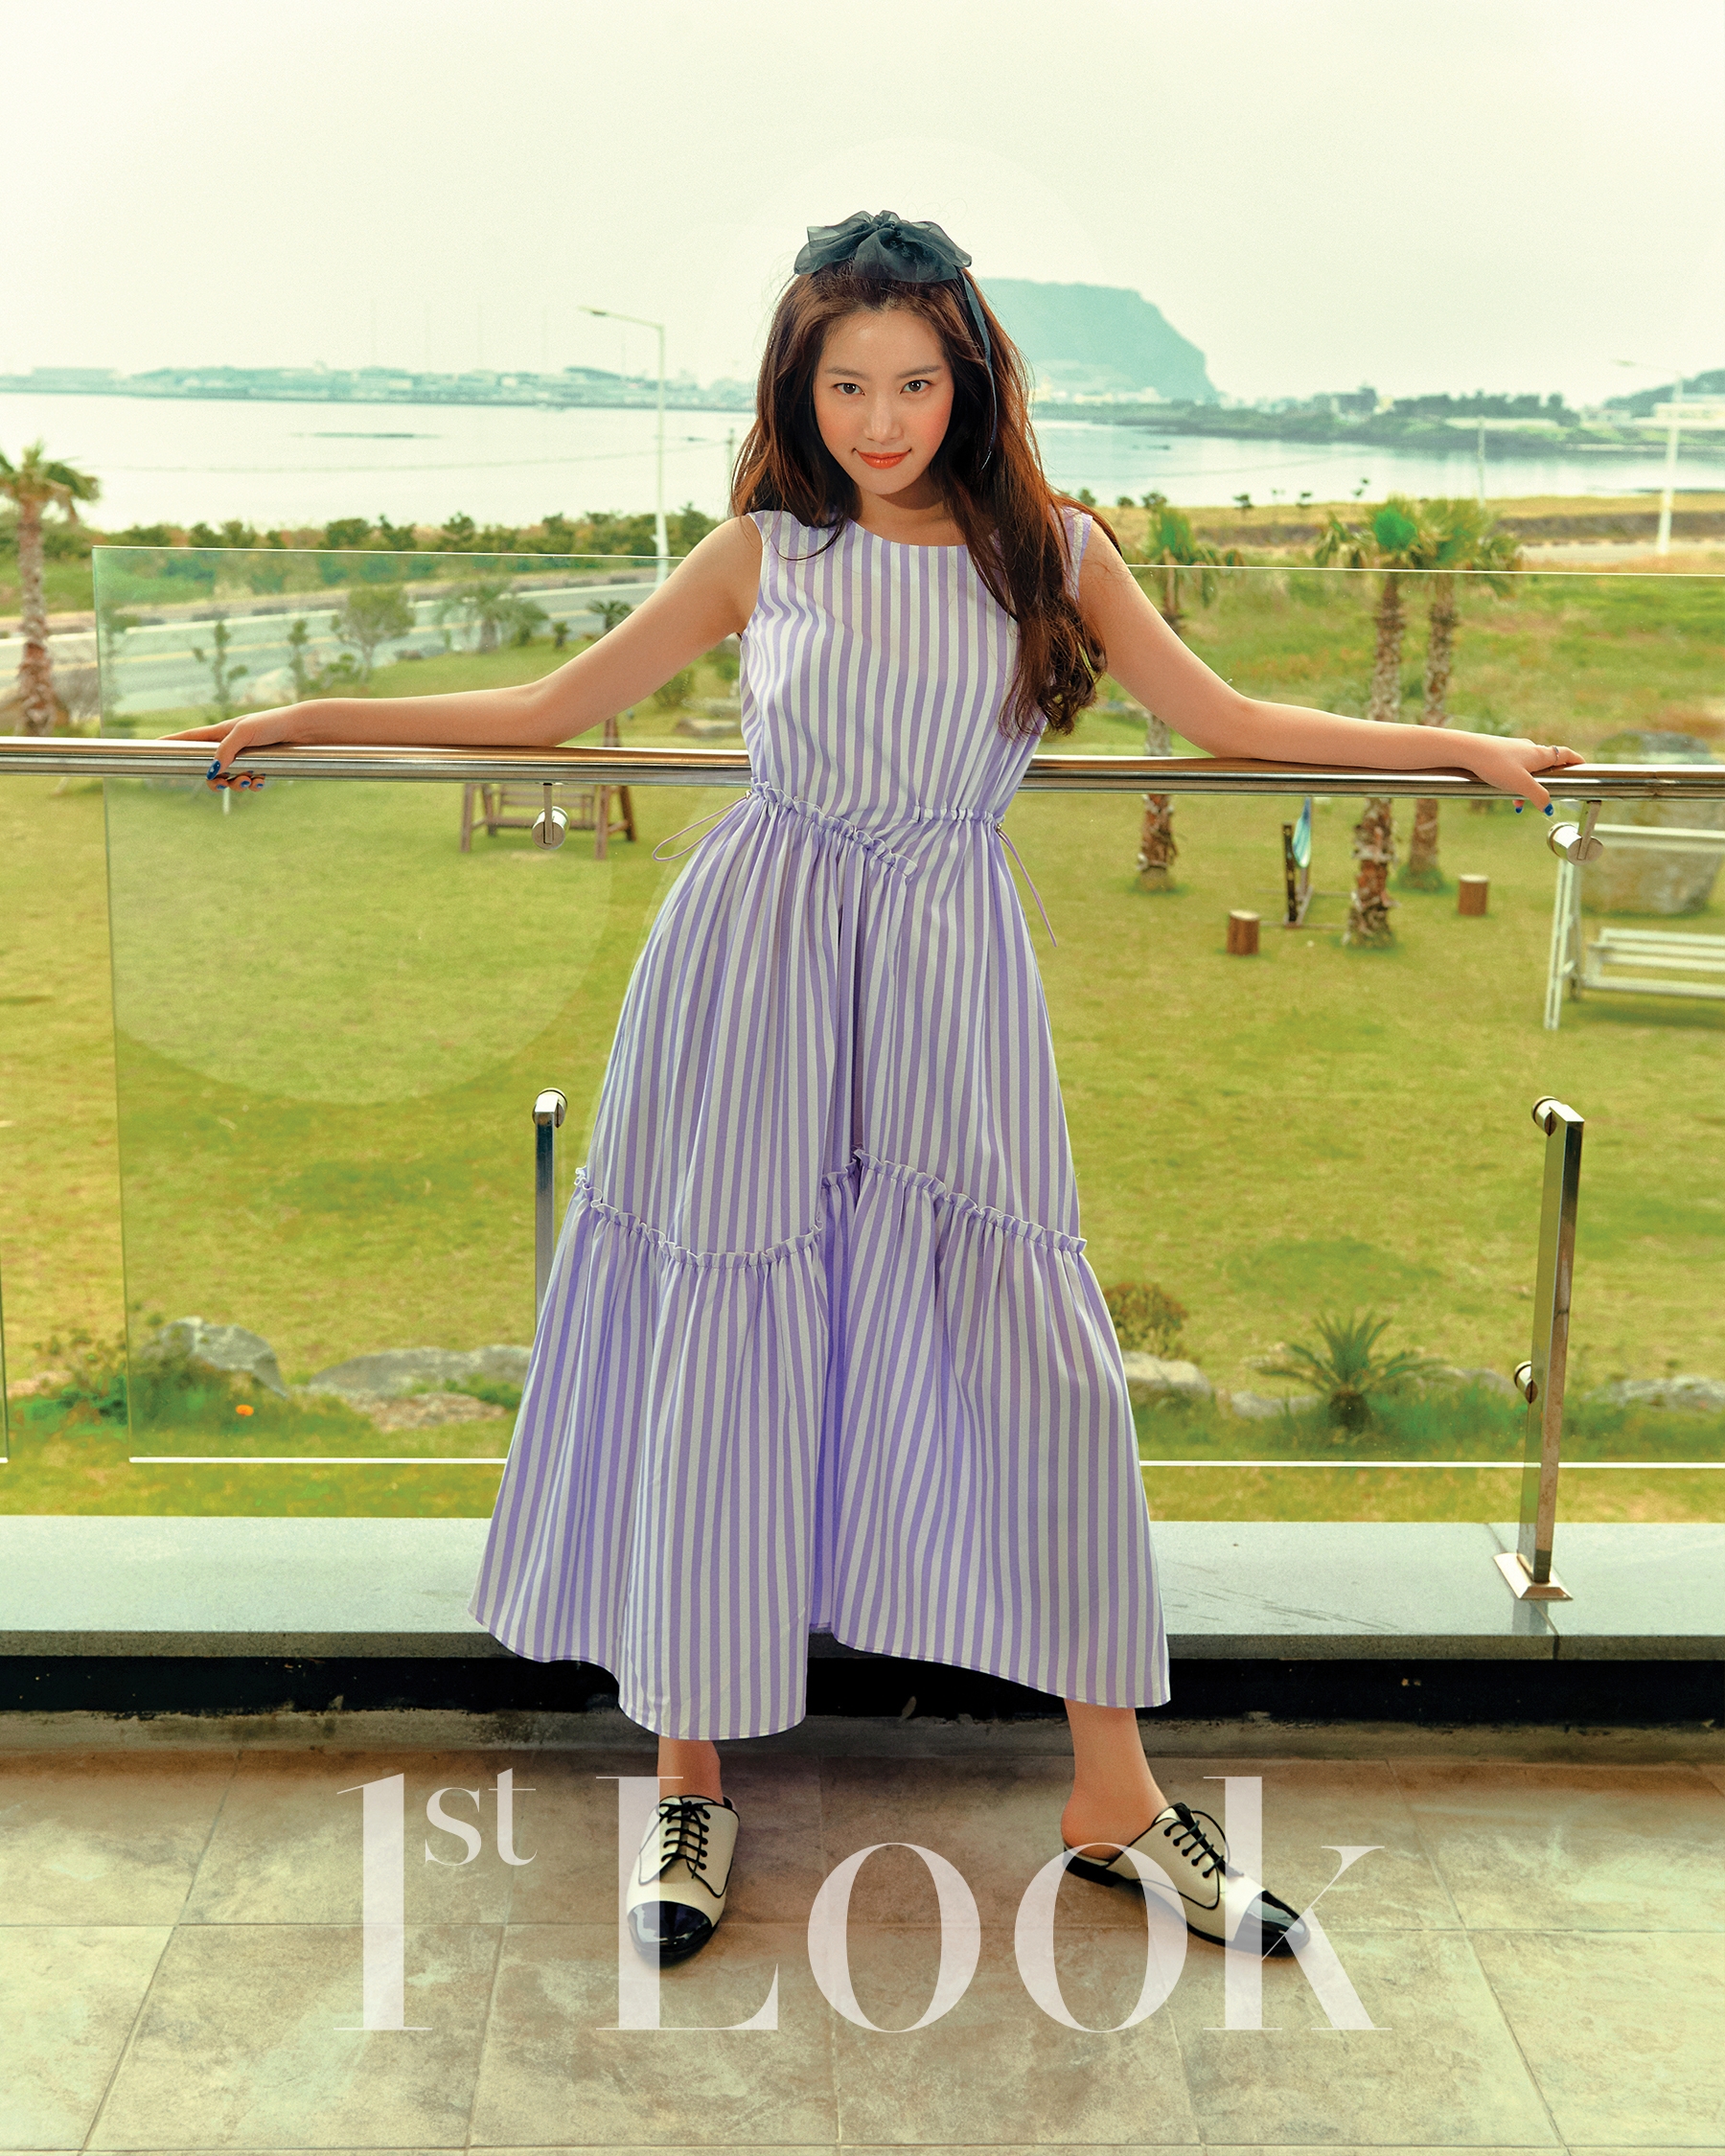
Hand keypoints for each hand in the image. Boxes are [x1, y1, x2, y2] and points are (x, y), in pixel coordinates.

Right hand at [164, 704, 305, 789]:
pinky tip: (262, 781)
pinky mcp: (258, 764)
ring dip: (236, 784)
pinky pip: (247, 781)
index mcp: (220, 732)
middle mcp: (229, 744)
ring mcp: (243, 755)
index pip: (189, 738)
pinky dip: (252, 784)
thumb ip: (226, 750)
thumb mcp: (245, 733)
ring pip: (228, 778)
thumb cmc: (272, 724)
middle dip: (215, 779)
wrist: (302, 729)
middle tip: (227, 782)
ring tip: (251, 781)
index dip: (170, 743)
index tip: (151, 746)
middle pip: (208, 768)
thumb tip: (212, 771)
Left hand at [1452, 732, 1585, 812]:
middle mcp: (1529, 749)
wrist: (1467, 750)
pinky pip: (1512, 769)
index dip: (1576, 761)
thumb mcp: (1521, 784)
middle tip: (1548, 795)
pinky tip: (1503, 793)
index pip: (1565, 755)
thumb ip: (1538, 796)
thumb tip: (1549, 808)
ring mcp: (1514, 750)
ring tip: (1518, 803)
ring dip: (1526, 786)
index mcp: (1539, 754)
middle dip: (1548, 781)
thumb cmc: (1495, 764)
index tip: (1584, 766)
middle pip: (1547, 763)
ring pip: (1527, 769)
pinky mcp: (1499, 753)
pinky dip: (1513, 782)